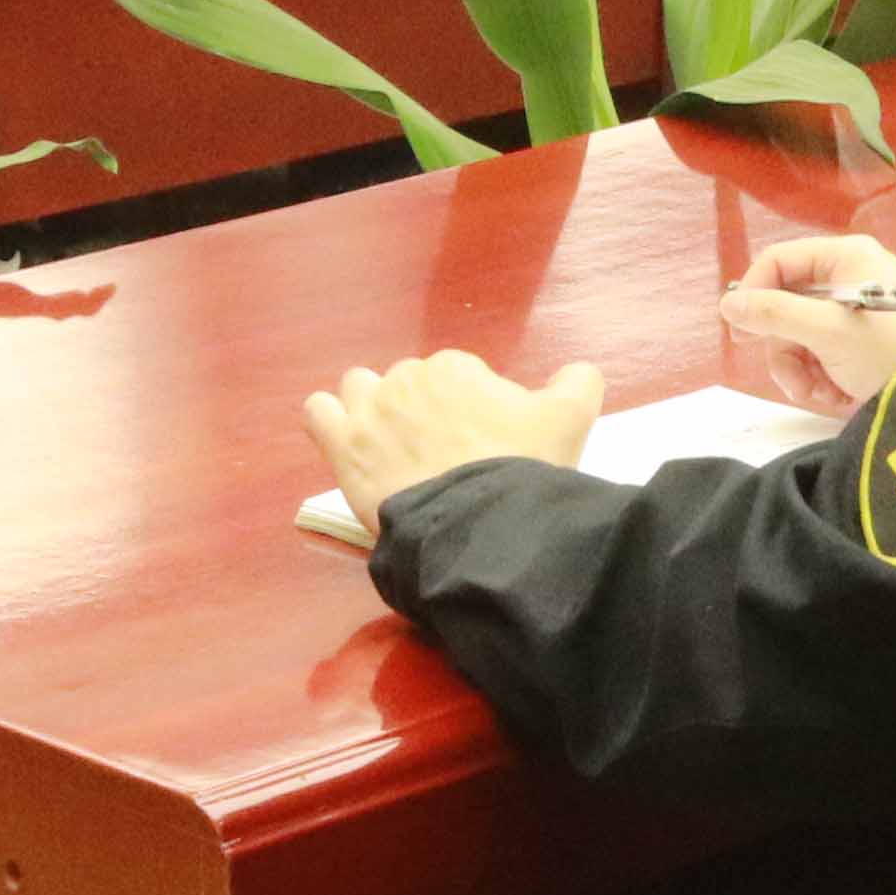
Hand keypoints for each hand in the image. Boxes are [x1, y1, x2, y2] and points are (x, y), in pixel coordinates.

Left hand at [299, 351, 601, 535]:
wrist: (479, 526)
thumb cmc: (524, 470)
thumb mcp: (572, 420)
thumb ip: (577, 384)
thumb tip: (577, 373)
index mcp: (455, 368)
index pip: (456, 379)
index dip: (468, 410)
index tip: (479, 444)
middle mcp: (407, 378)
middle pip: (408, 386)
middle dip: (421, 413)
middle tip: (443, 456)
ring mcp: (369, 410)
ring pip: (358, 390)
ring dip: (371, 408)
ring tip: (391, 446)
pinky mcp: (342, 446)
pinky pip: (318, 413)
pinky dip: (329, 422)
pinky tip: (346, 443)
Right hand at [720, 235, 895, 402]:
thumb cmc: (884, 351)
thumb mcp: (825, 330)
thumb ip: (773, 314)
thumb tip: (727, 303)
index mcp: (846, 257)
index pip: (780, 261)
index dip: (755, 294)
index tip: (740, 333)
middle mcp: (850, 277)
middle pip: (788, 304)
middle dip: (786, 348)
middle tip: (790, 377)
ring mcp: (856, 312)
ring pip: (800, 335)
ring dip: (802, 370)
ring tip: (820, 394)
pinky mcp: (861, 343)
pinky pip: (821, 353)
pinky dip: (822, 378)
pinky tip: (839, 397)